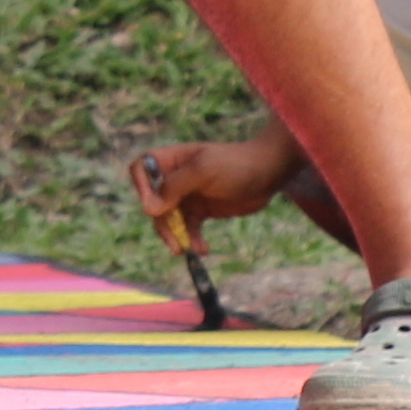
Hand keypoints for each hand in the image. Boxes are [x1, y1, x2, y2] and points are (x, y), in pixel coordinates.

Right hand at [136, 129, 295, 247]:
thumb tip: (148, 209)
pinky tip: (203, 248)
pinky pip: (188, 228)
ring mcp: (188, 195)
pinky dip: (192, 239)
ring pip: (169, 219)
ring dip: (176, 236)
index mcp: (172, 160)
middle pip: (153, 202)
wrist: (268, 173)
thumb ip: (175, 187)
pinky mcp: (201, 210)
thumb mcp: (203, 171)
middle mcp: (176, 178)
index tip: (153, 206)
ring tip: (188, 250)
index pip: (142, 170)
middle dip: (162, 223)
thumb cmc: (235, 164)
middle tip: (175, 243)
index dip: (142, 187)